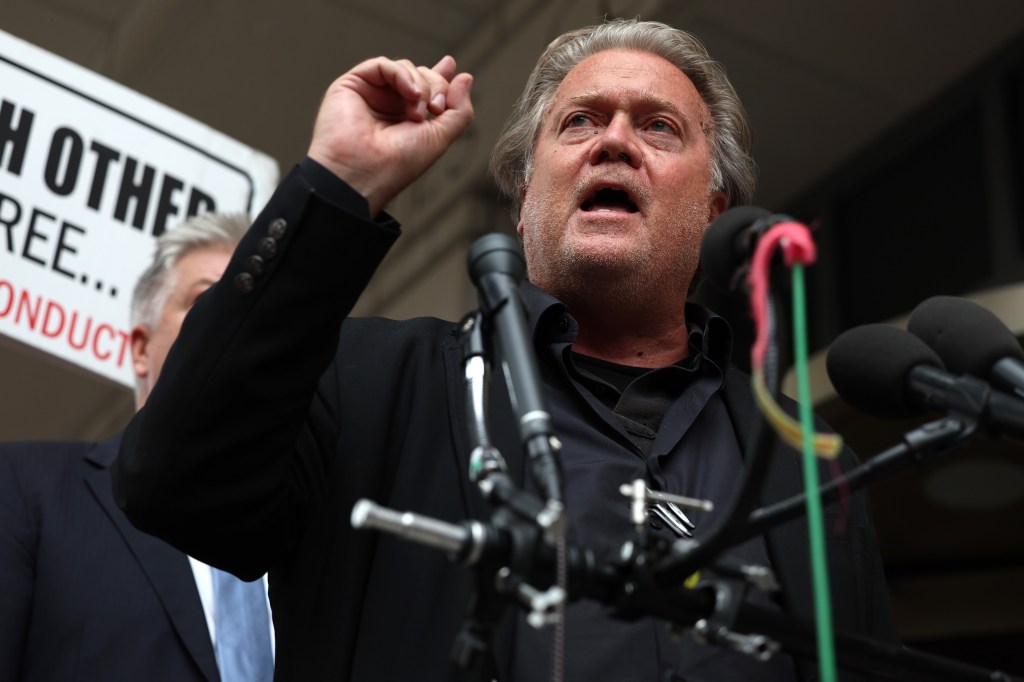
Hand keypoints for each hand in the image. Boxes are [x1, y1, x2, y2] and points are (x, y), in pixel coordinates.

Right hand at [307, 55, 473, 215]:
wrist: (362, 173)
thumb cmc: (397, 164)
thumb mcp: (440, 138)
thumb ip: (458, 110)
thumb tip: (466, 77)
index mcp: (406, 119)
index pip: (426, 88)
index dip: (441, 76)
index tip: (454, 68)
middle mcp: (388, 105)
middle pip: (421, 75)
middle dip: (437, 86)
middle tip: (437, 109)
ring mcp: (371, 94)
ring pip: (405, 68)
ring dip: (421, 85)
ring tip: (420, 113)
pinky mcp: (352, 85)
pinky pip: (383, 64)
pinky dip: (402, 74)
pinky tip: (411, 94)